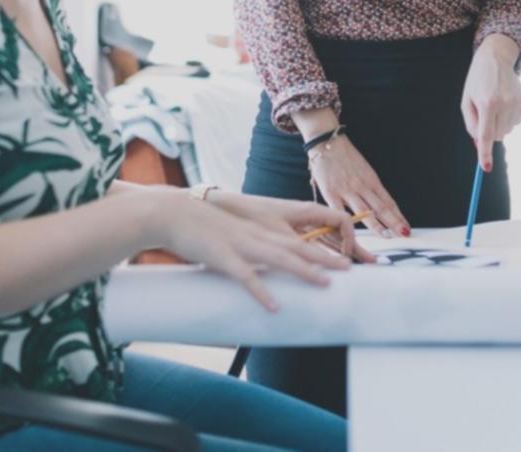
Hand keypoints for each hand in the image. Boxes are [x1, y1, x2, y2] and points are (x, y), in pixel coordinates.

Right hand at [148, 191, 352, 310]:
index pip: (296, 240)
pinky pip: (246, 277)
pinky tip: (274, 306)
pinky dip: (261, 291)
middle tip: (348, 269)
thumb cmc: (200, 227)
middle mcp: (256, 236)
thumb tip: (259, 271)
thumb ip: (247, 250)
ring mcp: (240, 245)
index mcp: (258, 231)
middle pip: (296, 247)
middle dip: (324, 258)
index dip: (320, 249)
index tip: (341, 260)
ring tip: (325, 283)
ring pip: (279, 259)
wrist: (172, 214)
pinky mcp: (223, 257)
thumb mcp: (231, 236)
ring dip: (303, 270)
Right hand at [306, 134, 410, 239]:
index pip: (389, 201)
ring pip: (365, 211)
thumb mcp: (364, 170)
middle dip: (394, 222)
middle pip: (382, 207)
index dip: (399, 216)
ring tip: (387, 236)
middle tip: (404, 234)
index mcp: (372, 180)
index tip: (406, 227)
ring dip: (377, 225)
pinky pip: (339, 211)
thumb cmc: (345, 157)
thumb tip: (380, 207)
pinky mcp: (330, 192)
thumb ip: (370, 188)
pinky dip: (347, 223)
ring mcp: (347, 190)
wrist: (327, 142)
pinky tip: (353, 232)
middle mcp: (362, 186)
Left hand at [461, 35, 520, 171]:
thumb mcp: (466, 101)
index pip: (486, 135)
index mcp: (487, 103)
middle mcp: (504, 104)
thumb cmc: (477, 81)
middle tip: (485, 114)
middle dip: (489, 132)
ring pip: (507, 130)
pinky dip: (509, 117)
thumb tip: (479, 144)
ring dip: (499, 124)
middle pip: (497, 136)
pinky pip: (516, 122)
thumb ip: (471, 124)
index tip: (486, 168)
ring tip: (495, 104)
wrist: (496, 58)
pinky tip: (505, 101)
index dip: (485, 153)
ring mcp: (517, 102)